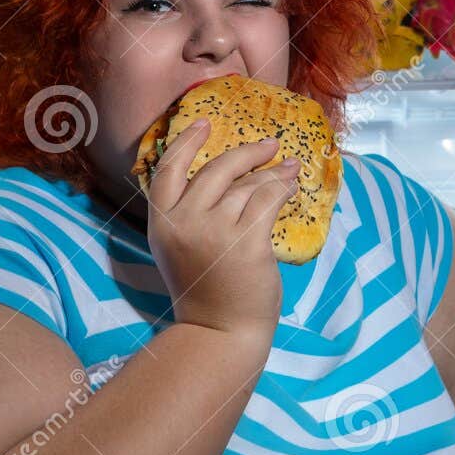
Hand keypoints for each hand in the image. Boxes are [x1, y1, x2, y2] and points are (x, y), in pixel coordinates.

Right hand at [144, 119, 300, 337]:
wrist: (220, 331)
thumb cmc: (206, 291)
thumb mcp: (182, 248)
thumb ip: (193, 213)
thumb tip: (233, 175)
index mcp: (162, 223)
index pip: (168, 169)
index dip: (186, 142)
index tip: (204, 123)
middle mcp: (184, 223)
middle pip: (217, 170)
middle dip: (248, 153)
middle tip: (270, 145)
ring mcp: (215, 232)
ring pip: (249, 186)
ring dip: (274, 173)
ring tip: (289, 168)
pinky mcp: (247, 244)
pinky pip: (268, 201)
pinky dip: (282, 189)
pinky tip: (291, 184)